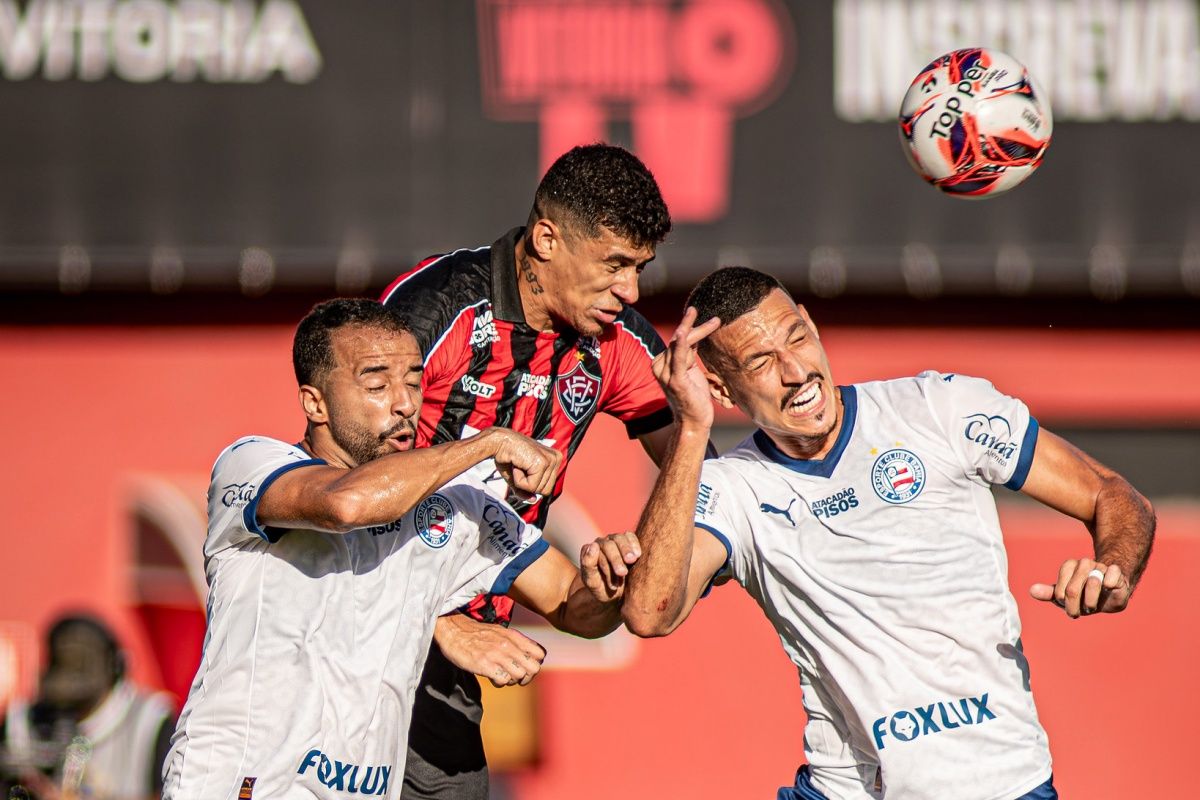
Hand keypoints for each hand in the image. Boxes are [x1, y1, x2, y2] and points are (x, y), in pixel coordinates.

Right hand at [434, 614, 546, 686]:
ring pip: (520, 676)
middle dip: (527, 676)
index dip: (535, 664)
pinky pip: (503, 681)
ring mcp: (497, 655)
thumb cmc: (478, 634)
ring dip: (512, 680)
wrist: (454, 631)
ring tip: (502, 676)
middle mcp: (508, 645)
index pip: (540, 654)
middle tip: (515, 677)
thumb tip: (529, 655)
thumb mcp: (501, 632)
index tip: (524, 666)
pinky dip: (499, 682)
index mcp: (514, 636)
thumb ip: (516, 642)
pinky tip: (492, 677)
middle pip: (534, 668)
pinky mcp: (485, 665)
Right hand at [485, 429, 562, 499]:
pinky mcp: (542, 463)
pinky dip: (519, 480)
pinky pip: (531, 486)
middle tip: (520, 467)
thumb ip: (526, 491)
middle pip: (545, 490)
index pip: (547, 488)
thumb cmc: (508, 456)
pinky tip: (517, 465)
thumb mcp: (518, 478)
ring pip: (538, 490)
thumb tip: (534, 500)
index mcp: (555, 459)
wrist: (499, 441)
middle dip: (528, 484)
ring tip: (518, 465)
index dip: (531, 484)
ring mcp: (550, 460)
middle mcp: (556, 458)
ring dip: (522, 482)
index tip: (523, 469)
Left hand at [581, 531, 641, 602]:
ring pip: (619, 538)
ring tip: (632, 561)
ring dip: (626, 550)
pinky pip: (630, 536)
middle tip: (623, 573)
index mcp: (588, 551)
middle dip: (616, 559)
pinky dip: (634, 544)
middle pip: (608, 545)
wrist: (617, 594)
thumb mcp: (593, 582)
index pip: (596, 554)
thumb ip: (588, 565)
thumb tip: (592, 545)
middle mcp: (600, 543)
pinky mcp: (627, 540)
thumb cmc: (602, 589)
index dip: (606, 568)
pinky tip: (638, 555)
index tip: (613, 585)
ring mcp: (613, 540)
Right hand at [652, 307, 720, 428]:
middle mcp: (659, 366)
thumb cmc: (693, 397)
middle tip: (712, 316)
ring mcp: (665, 373)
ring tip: (715, 322)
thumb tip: (692, 335)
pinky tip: (683, 333)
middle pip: (679, 339)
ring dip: (699, 331)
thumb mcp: (690, 370)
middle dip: (695, 325)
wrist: (693, 422)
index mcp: (661, 363)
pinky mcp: (675, 380)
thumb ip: (688, 354)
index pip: (678, 340)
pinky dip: (681, 345)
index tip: (711, 321)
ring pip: (682, 344)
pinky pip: (678, 358)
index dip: (692, 328)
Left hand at [1030, 558, 1131, 617]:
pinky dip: (1109, 584)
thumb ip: (1050, 593)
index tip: (1068, 606)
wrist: (1111, 594)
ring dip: (1092, 602)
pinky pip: (1112, 576)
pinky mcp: (1116, 571)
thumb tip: (1032, 590)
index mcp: (1069, 566)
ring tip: (1092, 605)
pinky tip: (1108, 587)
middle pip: (1073, 589)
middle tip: (1081, 611)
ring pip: (1093, 583)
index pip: (1060, 589)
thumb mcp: (1066, 596)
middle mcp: (1083, 563)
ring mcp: (1100, 566)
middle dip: (1076, 606)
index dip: (1064, 602)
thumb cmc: (1084, 595)